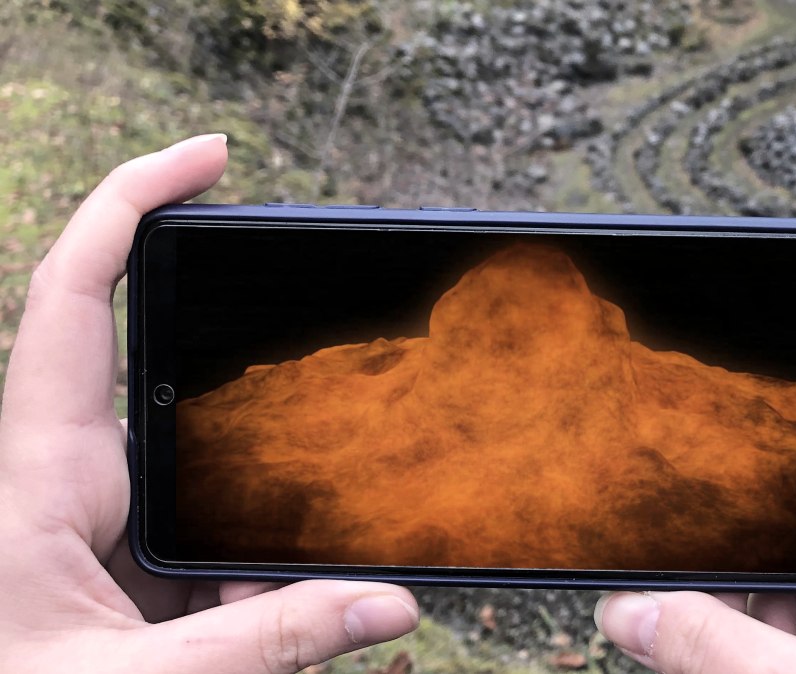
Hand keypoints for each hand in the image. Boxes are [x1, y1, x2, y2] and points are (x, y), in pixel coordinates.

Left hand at [0, 135, 419, 672]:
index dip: (128, 206)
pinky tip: (267, 629)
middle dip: (259, 396)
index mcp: (35, 476)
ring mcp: (98, 524)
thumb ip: (266, 645)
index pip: (72, 301)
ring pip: (211, 478)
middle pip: (169, 379)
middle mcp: (64, 479)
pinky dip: (257, 586)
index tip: (210, 157)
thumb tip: (391, 602)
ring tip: (274, 604)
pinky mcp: (126, 570)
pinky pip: (217, 547)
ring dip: (265, 536)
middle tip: (321, 400)